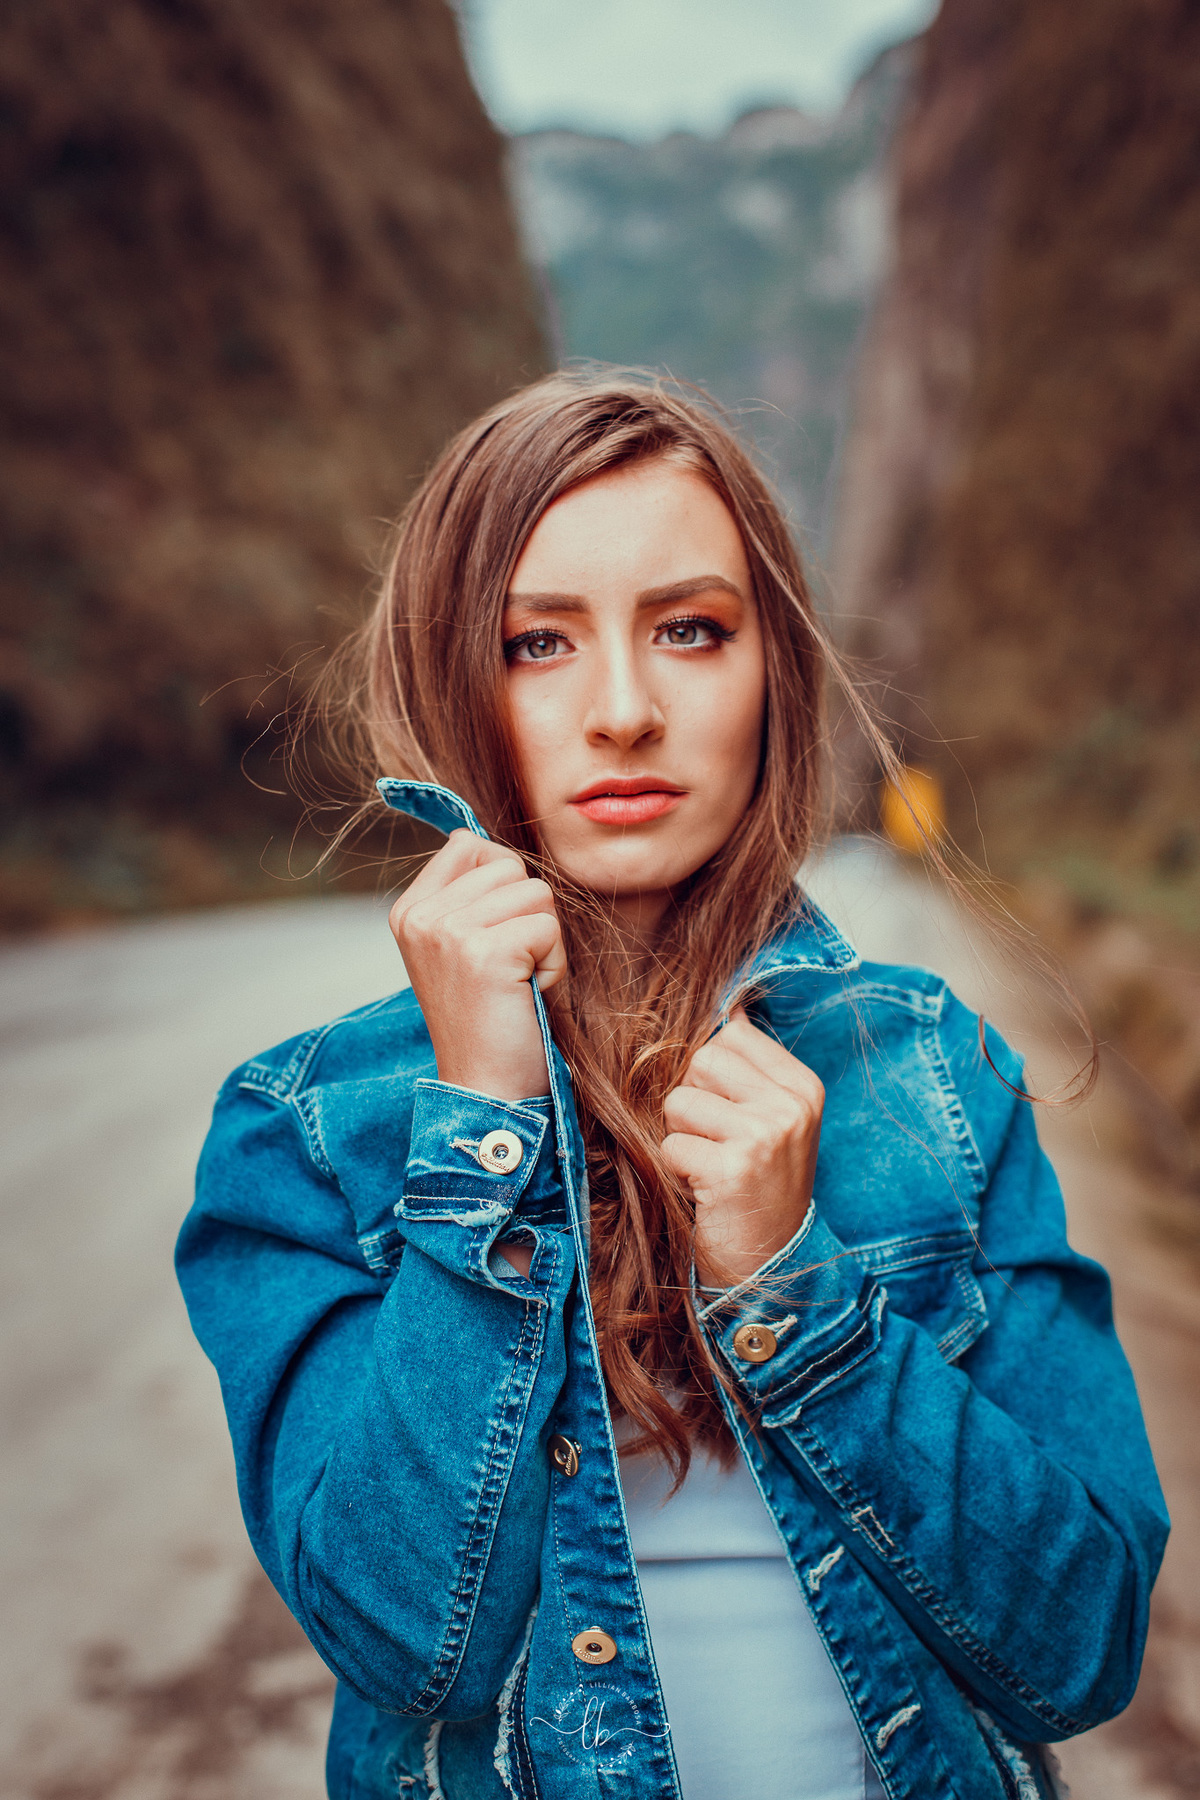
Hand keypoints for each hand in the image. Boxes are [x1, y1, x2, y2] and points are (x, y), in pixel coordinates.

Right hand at [389, 830, 565, 1101]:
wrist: (487, 1088)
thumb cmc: (490, 1018)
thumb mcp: (462, 945)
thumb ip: (467, 893)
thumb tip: (476, 837)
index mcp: (408, 910)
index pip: (470, 844)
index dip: (502, 887)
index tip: (490, 943)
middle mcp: (419, 916)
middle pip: (510, 866)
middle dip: (527, 917)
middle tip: (507, 972)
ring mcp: (447, 932)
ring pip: (536, 893)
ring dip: (544, 942)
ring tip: (516, 984)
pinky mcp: (483, 952)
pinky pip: (549, 927)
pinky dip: (553, 965)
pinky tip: (526, 996)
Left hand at [662, 1008, 823, 1287]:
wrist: (770, 1265)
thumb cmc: (758, 1185)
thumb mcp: (769, 1118)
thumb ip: (746, 1065)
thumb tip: (725, 1004)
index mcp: (802, 1085)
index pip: (728, 1036)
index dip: (709, 1076)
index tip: (728, 1116)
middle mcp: (790, 1105)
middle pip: (700, 1061)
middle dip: (691, 1103)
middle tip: (717, 1146)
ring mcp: (765, 1135)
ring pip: (678, 1101)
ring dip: (680, 1137)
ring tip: (709, 1166)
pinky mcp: (733, 1169)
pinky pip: (670, 1146)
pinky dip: (675, 1171)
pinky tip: (703, 1190)